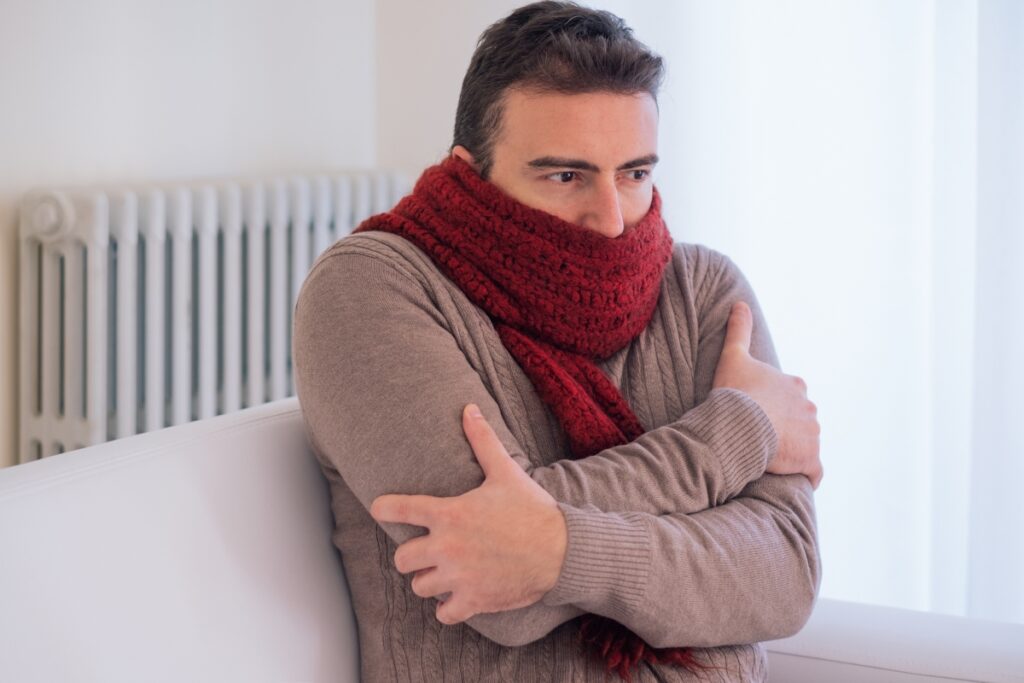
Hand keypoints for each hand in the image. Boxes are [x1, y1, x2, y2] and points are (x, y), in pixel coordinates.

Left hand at [370, 404, 567, 624]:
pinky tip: (458, 596)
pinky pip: (444, 613)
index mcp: (449, 514)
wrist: (562, 551)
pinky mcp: (474, 601)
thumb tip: (468, 408)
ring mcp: (458, 578)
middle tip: (426, 551)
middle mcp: (447, 547)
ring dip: (429, 580)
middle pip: (402, 559)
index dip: (384, 508)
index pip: (399, 510)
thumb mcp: (505, 472)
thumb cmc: (532, 509)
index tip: (380, 509)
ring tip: (443, 573)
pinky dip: (448, 607)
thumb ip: (482, 441)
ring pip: (419, 586)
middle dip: (411, 555)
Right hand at [712, 302, 822, 487]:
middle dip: (787, 428)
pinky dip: (807, 475)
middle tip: (761, 437)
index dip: (775, 405)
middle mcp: (810, 407)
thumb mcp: (734, 355)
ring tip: (771, 458)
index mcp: (795, 385)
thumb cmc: (736, 390)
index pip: (791, 396)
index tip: (758, 412)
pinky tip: (794, 478)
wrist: (741, 422)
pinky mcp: (811, 459)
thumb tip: (740, 303)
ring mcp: (813, 434)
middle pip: (801, 420)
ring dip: (794, 450)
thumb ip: (740, 330)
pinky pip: (814, 471)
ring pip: (807, 443)